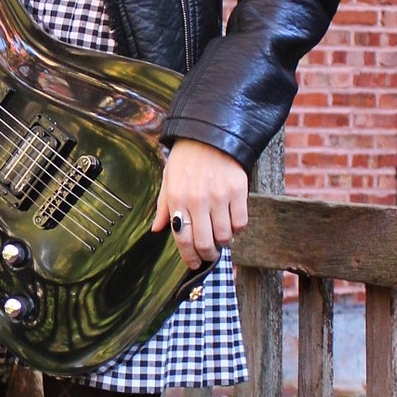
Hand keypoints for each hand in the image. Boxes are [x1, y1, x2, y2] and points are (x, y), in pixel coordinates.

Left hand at [151, 138, 248, 269]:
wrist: (210, 132)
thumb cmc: (186, 157)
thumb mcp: (169, 178)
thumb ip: (163, 206)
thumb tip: (155, 230)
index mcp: (177, 198)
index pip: (183, 239)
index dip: (189, 257)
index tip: (193, 263)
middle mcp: (198, 199)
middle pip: (205, 244)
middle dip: (207, 255)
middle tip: (209, 254)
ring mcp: (219, 196)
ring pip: (225, 236)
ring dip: (223, 241)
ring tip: (220, 234)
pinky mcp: (238, 191)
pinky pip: (241, 223)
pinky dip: (237, 227)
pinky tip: (231, 220)